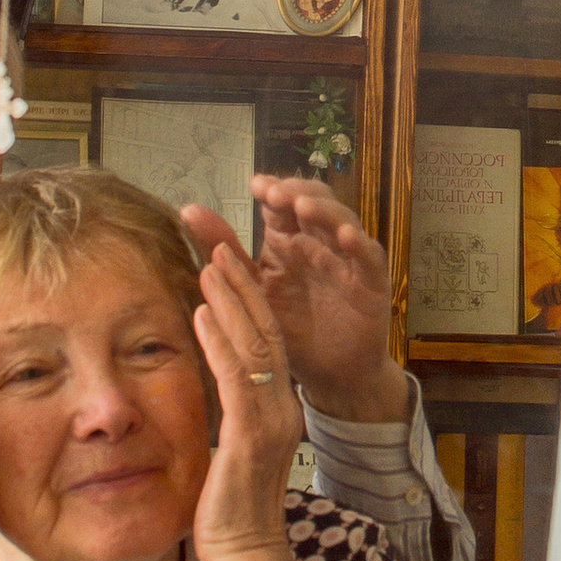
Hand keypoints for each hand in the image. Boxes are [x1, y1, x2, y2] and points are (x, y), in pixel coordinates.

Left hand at [190, 238, 306, 560]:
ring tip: (209, 263)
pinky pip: (236, 377)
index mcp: (278, 409)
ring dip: (229, 300)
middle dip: (242, 285)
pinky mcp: (252, 435)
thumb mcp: (226, 450)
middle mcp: (283, 407)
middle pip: (267, 331)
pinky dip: (217, 341)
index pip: (266, 341)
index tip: (224, 266)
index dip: (248, 300)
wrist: (245, 556)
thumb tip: (201, 387)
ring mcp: (273, 420)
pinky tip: (199, 313)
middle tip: (218, 246)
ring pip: (255, 344)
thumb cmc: (228, 511)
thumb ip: (223, 415)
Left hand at [194, 175, 406, 429]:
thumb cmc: (289, 332)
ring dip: (325, 210)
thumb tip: (189, 211)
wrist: (326, 375)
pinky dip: (360, 244)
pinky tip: (346, 236)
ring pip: (342, 221)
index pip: (282, 203)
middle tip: (276, 194)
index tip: (256, 186)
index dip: (272, 189)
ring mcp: (346, 260)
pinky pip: (369, 257)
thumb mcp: (250, 290)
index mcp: (288, 243)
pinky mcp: (370, 282)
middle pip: (315, 201)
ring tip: (304, 206)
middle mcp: (319, 244)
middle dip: (297, 191)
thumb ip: (224, 251)